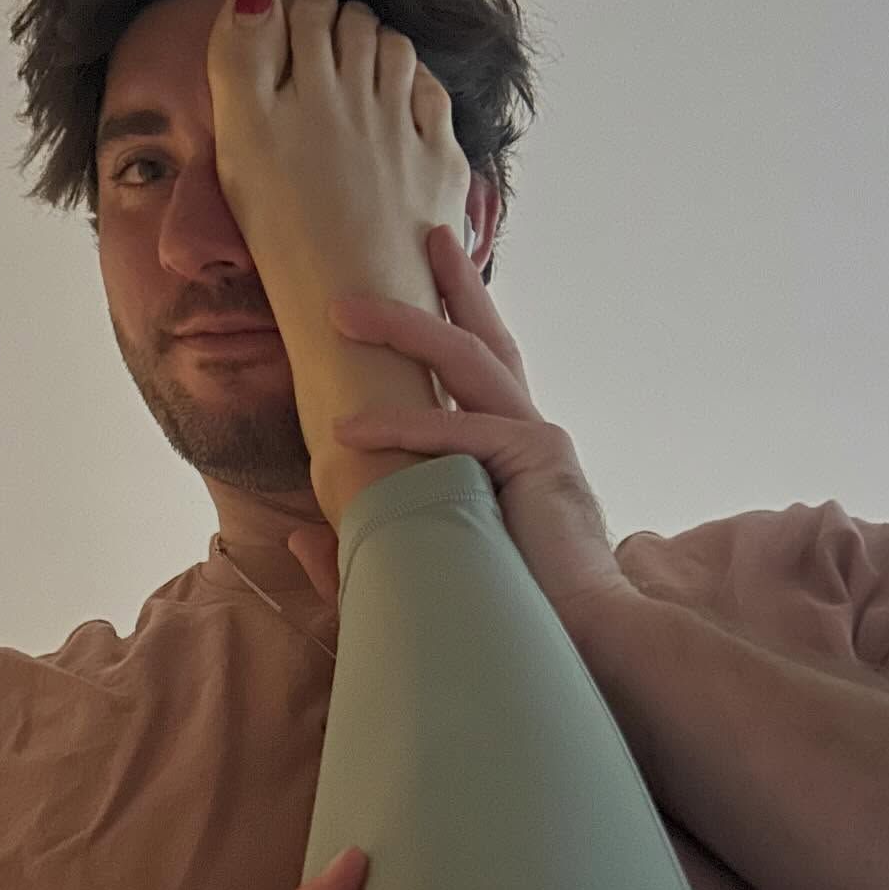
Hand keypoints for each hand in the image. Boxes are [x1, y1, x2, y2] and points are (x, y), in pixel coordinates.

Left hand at [289, 224, 643, 652]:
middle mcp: (533, 437)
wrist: (588, 653)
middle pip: (485, 341)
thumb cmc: (517, 618)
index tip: (430, 278)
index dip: (457, 322)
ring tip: (341, 311)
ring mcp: (540, 443)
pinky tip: (348, 430)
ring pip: (469, 363)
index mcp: (514, 457)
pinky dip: (403, 428)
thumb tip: (300, 537)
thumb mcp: (423, 572)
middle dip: (450, 287)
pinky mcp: (537, 465)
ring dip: (405, 328)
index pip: (482, 375)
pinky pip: (462, 432)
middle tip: (421, 236)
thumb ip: (363, 553)